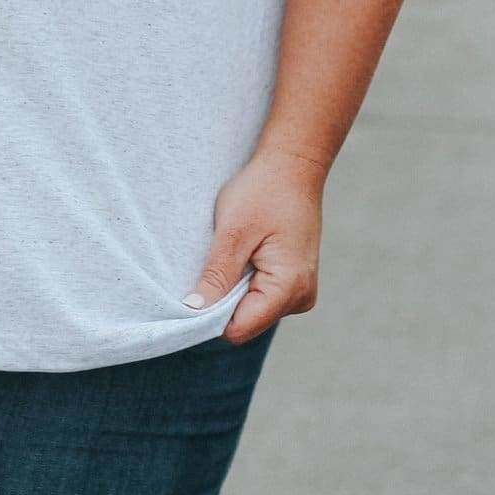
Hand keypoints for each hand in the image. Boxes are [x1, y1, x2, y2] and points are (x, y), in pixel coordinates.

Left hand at [184, 144, 324, 342]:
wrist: (293, 165)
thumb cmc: (264, 191)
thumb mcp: (233, 231)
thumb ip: (216, 275)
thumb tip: (194, 311)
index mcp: (289, 289)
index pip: (239, 328)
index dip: (212, 313)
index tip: (198, 284)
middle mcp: (300, 298)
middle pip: (245, 321)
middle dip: (223, 297)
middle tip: (218, 257)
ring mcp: (300, 291)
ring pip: (251, 309)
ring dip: (234, 286)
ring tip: (235, 250)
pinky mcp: (294, 282)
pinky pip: (261, 294)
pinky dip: (245, 278)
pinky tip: (246, 251)